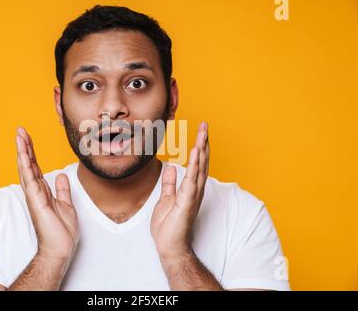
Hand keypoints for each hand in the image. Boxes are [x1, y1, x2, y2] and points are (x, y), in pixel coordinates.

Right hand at [16, 127, 78, 261]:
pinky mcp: (36, 202)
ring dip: (23, 152)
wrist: (60, 249)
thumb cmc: (61, 231)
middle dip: (24, 147)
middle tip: (20, 130)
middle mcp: (36, 192)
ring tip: (19, 135)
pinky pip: (30, 181)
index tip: (28, 137)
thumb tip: (60, 175)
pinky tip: (23, 155)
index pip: (35, 167)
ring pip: (27, 169)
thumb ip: (62, 190)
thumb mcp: (66, 205)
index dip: (32, 151)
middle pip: (28, 165)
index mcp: (42, 191)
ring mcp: (34, 196)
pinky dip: (26, 167)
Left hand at [151, 122, 208, 258]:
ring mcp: (193, 195)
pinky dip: (194, 165)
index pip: (197, 164)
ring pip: (199, 167)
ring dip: (202, 149)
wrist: (169, 246)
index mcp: (190, 188)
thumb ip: (170, 183)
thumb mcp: (166, 198)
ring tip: (203, 132)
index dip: (199, 147)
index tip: (200, 132)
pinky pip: (191, 180)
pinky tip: (196, 152)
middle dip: (204, 142)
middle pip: (201, 162)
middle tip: (205, 125)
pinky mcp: (188, 201)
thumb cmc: (168, 226)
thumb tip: (170, 167)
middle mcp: (195, 190)